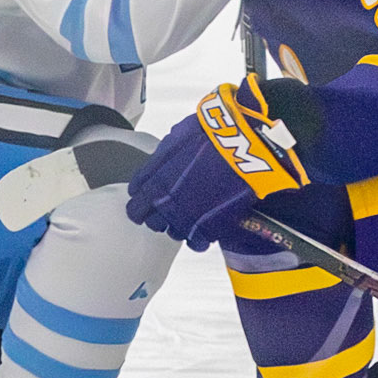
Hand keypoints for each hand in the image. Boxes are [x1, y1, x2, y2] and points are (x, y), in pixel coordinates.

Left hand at [126, 78, 308, 250]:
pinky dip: (196, 239)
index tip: (142, 201)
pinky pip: (195, 243)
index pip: (136, 202)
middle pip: (151, 221)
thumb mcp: (178, 136)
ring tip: (185, 218)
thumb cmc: (212, 135)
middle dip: (155, 216)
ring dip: (175, 226)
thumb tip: (160, 158)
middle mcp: (166, 203)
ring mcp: (187, 218)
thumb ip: (164, 154)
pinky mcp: (210, 228)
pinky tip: (200, 232)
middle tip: (163, 211)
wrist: (242, 147)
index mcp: (155, 180)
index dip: (138, 203)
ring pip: (171, 233)